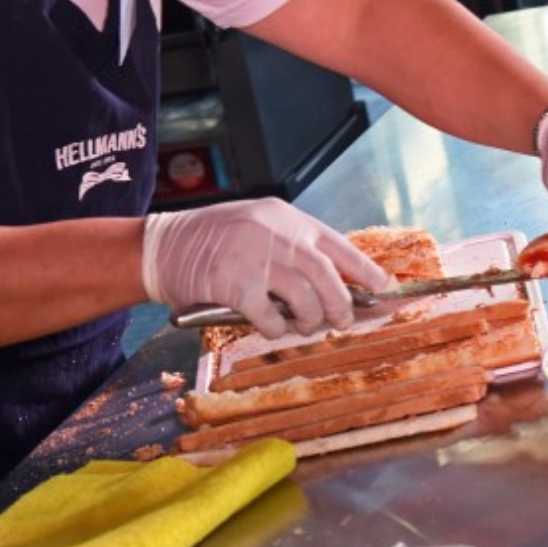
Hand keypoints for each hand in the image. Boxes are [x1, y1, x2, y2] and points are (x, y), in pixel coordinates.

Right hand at [141, 198, 391, 338]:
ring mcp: (256, 258)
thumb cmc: (211, 242)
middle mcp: (277, 233)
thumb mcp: (257, 227)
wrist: (161, 246)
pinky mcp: (235, 284)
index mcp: (286, 217)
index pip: (339, 245)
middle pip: (329, 277)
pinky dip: (275, 328)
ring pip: (306, 299)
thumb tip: (332, 284)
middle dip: (341, 305)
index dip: (367, 271)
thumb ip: (291, 248)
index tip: (385, 290)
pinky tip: (268, 325)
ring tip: (302, 325)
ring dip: (309, 320)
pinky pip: (270, 318)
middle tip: (340, 321)